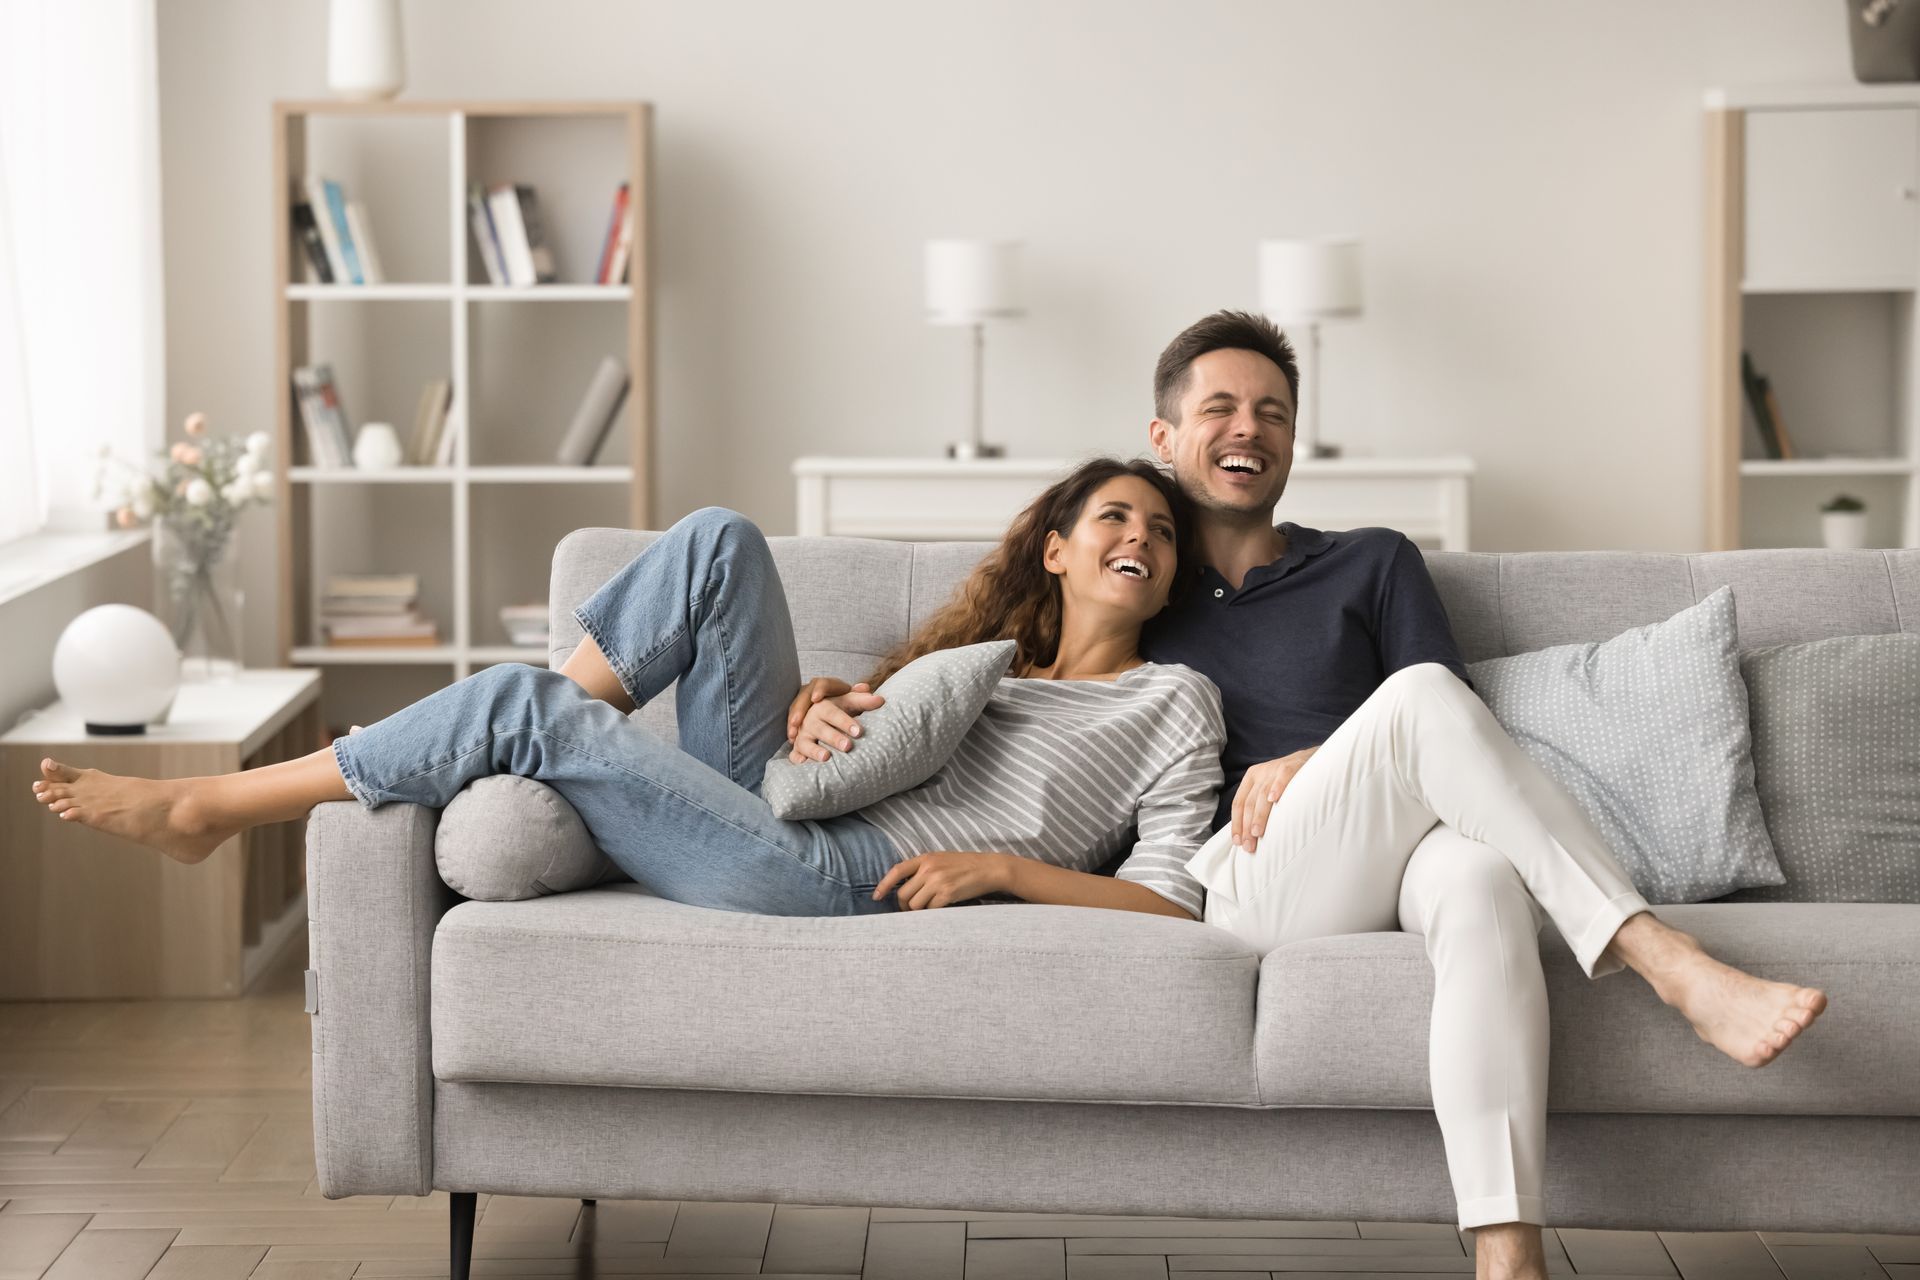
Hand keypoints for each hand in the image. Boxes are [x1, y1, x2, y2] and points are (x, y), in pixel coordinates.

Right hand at [785, 680, 885, 763]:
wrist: (817, 718)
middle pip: (819, 725)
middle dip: (833, 736)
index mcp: (824, 704)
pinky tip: (805, 765)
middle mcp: (811, 718)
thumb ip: (863, 700)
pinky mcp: (798, 747)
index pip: (831, 709)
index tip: (846, 721)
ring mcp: (802, 733)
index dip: (836, 713)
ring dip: (815, 749)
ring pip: (805, 741)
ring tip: (827, 757)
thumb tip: (880, 700)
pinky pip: (795, 754)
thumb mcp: (849, 703)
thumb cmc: (839, 710)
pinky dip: (799, 760)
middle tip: (849, 746)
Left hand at [872, 851, 1009, 909]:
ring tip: (928, 910)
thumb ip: (924, 869)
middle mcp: (929, 869)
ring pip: (915, 905)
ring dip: (919, 912)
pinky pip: (930, 910)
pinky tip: (939, 911)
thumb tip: (905, 888)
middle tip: (911, 911)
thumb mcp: (942, 859)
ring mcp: (938, 881)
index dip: (883, 885)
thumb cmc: (966, 865)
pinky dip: (932, 914)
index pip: (897, 871)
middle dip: (904, 906)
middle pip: (903, 894)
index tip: (876, 897)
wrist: (989, 868)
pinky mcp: (948, 894)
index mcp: (926, 858)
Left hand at [1231, 746, 1319, 853]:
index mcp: (1251, 779)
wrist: (1314, 758)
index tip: (1238, 842)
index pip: (1238, 803)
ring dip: (1258, 815)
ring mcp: (1275, 768)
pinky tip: (1273, 799)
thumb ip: (1260, 807)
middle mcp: (1260, 773)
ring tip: (1257, 832)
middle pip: (1248, 802)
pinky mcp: (1292, 765)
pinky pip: (1283, 776)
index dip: (1237, 824)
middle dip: (1246, 826)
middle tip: (1249, 846)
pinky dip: (1277, 787)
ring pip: (1262, 794)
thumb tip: (1249, 836)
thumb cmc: (1291, 781)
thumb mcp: (1271, 790)